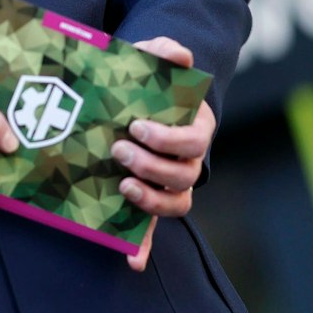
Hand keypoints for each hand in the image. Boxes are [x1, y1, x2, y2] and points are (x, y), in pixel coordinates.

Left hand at [117, 37, 214, 271]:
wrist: (132, 103)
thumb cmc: (146, 85)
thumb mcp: (150, 63)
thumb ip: (163, 53)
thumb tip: (180, 54)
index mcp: (194, 129)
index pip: (193, 142)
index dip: (168, 139)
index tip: (137, 126)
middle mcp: (187, 162)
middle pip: (184, 176)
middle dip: (152, 166)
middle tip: (119, 149)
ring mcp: (168, 185)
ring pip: (175, 203)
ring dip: (150, 200)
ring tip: (122, 184)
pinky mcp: (147, 201)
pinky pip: (151, 231)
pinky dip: (142, 247)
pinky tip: (131, 259)